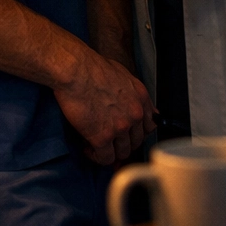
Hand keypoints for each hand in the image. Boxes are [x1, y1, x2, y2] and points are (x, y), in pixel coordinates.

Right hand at [53, 50, 156, 164]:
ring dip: (110, 151)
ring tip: (96, 144)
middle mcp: (135, 114)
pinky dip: (96, 156)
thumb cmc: (92, 67)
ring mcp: (120, 127)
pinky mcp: (102, 137)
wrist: (75, 70)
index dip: (137, 132)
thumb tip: (133, 102)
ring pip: (122, 153)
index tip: (127, 134)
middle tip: (109, 140)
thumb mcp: (122, 74)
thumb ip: (132, 92)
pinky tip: (88, 147)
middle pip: (136, 142)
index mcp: (141, 98)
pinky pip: (105, 158)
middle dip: (123, 143)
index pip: (150, 126)